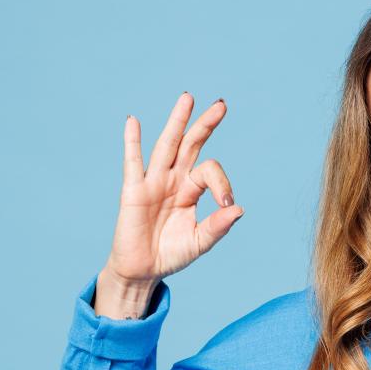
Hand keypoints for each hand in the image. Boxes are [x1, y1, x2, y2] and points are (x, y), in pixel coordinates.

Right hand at [103, 93, 243, 284]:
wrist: (143, 270)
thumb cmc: (171, 254)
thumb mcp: (199, 242)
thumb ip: (217, 227)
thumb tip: (238, 209)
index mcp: (191, 190)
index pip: (211, 172)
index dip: (223, 184)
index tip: (227, 204)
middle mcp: (174, 180)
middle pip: (191, 145)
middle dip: (205, 125)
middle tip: (221, 105)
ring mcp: (153, 182)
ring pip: (167, 146)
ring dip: (177, 122)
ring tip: (187, 98)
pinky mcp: (133, 191)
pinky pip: (133, 162)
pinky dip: (132, 141)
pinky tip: (133, 121)